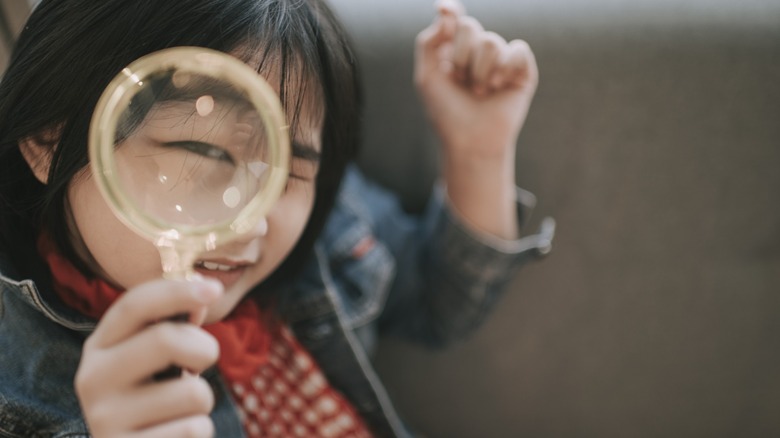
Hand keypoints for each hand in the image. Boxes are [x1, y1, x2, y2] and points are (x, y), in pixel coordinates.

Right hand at [75, 279, 222, 437]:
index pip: (135, 304)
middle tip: (201, 365)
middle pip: (166, 339)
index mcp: (100, 346)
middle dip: (204, 348)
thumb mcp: (154, 360)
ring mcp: (104, 418)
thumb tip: (202, 295)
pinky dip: (198, 431)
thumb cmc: (152, 399)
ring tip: (180, 410)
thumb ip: (174, 326)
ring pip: (193, 392)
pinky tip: (173, 436)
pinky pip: (194, 429)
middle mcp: (92, 378)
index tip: (215, 288)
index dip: (177, 290)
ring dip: (202, 401)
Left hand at [415, 0, 537, 162]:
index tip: (444, 10)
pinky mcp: (523, 70)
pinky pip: (518, 50)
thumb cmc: (447, 112)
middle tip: (460, 80)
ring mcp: (501, 60)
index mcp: (454, 51)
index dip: (451, 12)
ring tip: (479, 92)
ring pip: (491, 42)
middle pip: (470, 27)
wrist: (470, 140)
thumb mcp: (427, 77)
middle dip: (460, 55)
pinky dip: (506, 68)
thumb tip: (446, 12)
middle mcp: (478, 52)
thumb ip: (428, 42)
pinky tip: (500, 87)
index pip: (454, 20)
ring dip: (479, 71)